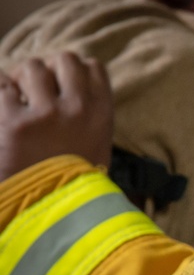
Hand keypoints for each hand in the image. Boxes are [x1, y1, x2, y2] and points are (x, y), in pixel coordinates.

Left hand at [0, 53, 112, 179]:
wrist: (53, 215)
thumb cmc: (77, 186)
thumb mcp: (97, 149)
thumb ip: (87, 118)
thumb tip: (65, 91)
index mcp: (102, 115)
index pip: (93, 67)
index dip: (75, 72)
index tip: (62, 86)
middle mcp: (78, 108)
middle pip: (65, 59)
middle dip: (48, 69)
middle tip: (34, 89)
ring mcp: (45, 114)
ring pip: (31, 67)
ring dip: (20, 80)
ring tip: (15, 99)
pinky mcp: (13, 123)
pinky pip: (1, 88)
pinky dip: (0, 94)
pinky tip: (2, 110)